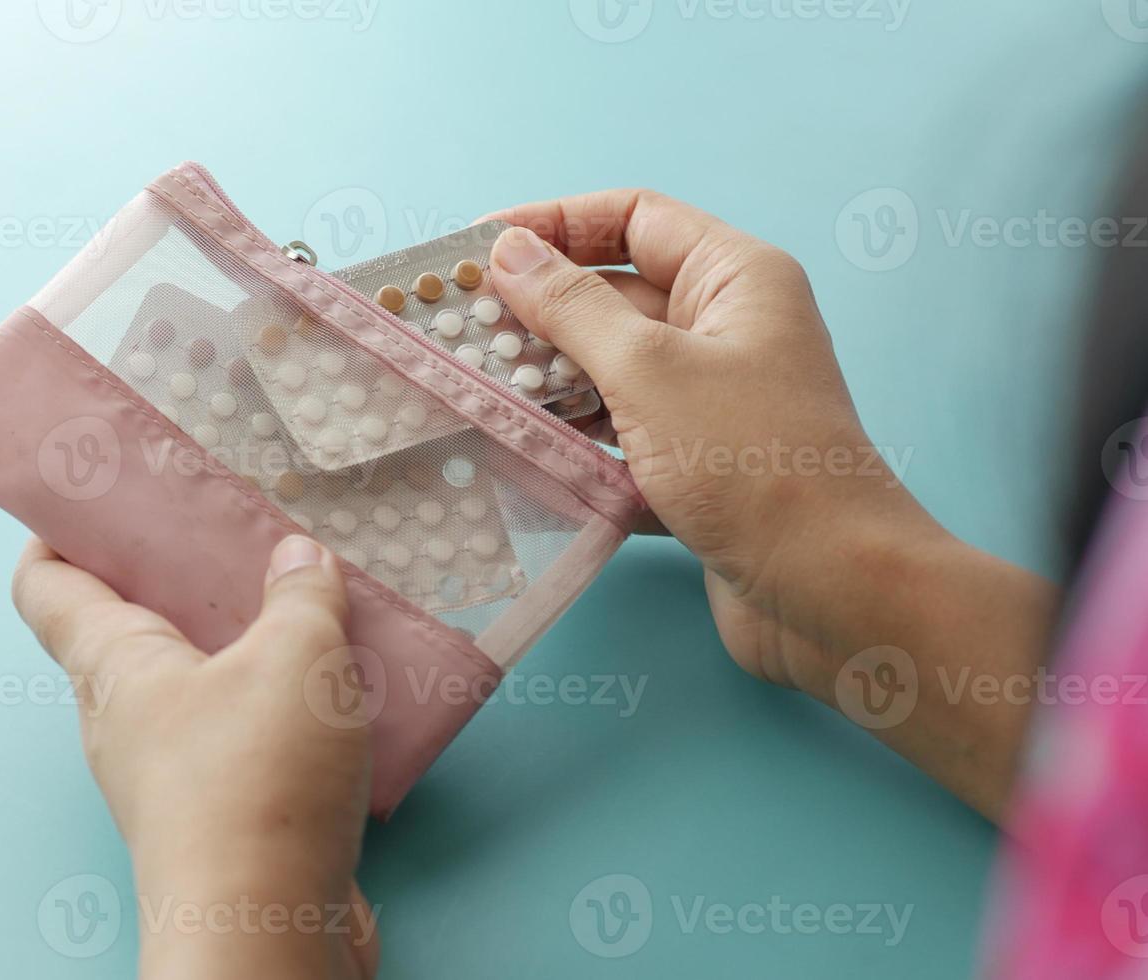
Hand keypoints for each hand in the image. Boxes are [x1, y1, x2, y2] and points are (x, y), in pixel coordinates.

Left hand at [12, 534, 379, 978]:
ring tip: (305, 601)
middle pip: (129, 628)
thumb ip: (299, 596)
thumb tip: (297, 557)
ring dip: (244, 644)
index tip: (98, 490)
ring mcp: (173, 772)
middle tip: (236, 532)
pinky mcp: (225, 813)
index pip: (46, 583)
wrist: (266, 926)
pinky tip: (341, 688)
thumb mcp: (295, 657)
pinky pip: (244, 735)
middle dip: (176, 578)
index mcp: (113, 664)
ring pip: (197, 684)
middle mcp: (126, 718)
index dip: (58, 528)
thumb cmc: (256, 777)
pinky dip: (280, 705)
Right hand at [485, 191, 1057, 820]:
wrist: (829, 589)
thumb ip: (572, 307)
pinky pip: (625, 435)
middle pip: (617, 294)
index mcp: (734, 278)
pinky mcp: (701, 466)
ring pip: (616, 371)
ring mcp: (715, 401)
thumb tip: (508, 250)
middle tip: (460, 328)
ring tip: (479, 392)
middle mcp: (728, 329)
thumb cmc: (749, 461)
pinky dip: (581, 443)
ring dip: (553, 381)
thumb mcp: (648, 370)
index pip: (634, 218)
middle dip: (541, 310)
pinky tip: (527, 455)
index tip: (478, 248)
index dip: (554, 223)